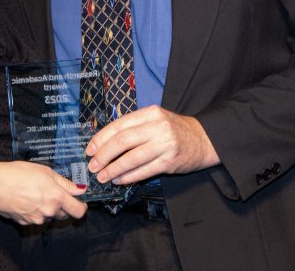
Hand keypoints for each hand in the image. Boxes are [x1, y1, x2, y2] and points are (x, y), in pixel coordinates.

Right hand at [0, 161, 88, 225]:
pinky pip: (35, 218)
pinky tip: (25, 200)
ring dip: (47, 209)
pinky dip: (34, 211)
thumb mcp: (45, 171)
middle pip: (64, 215)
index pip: (78, 211)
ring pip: (49, 216)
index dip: (82, 207)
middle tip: (52, 192)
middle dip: (62, 206)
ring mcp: (36, 219)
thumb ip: (65, 183)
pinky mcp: (25, 223)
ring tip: (34, 193)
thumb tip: (80, 190)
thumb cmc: (18, 173)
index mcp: (56, 197)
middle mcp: (48, 212)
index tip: (80, 202)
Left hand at [85, 105, 219, 184]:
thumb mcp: (155, 119)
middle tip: (92, 166)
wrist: (204, 139)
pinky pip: (143, 171)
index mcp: (150, 113)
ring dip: (113, 169)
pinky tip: (119, 180)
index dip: (101, 138)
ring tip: (102, 176)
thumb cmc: (174, 129)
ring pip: (131, 158)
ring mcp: (164, 145)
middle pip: (122, 141)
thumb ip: (134, 126)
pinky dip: (128, 177)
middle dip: (103, 155)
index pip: (119, 125)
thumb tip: (105, 142)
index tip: (89, 149)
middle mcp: (157, 127)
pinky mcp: (170, 162)